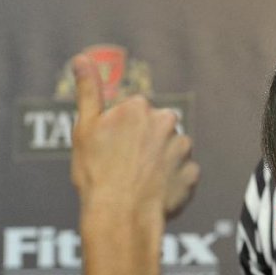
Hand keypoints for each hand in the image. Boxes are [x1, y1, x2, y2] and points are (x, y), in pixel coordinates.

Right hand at [70, 54, 198, 219]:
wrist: (121, 216)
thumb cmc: (98, 173)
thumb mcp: (85, 128)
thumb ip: (88, 91)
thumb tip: (82, 58)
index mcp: (138, 107)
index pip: (133, 115)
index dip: (121, 134)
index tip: (112, 151)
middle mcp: (166, 122)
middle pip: (156, 130)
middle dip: (144, 144)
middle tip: (125, 167)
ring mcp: (183, 149)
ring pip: (171, 152)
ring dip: (160, 163)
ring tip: (140, 183)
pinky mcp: (193, 174)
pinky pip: (182, 175)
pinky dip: (172, 183)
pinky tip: (154, 194)